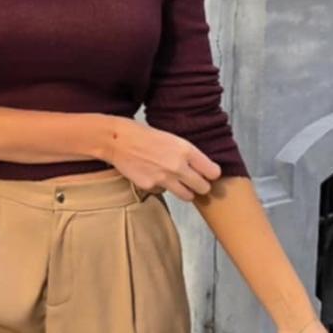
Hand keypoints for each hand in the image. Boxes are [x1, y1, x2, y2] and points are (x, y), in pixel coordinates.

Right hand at [103, 117, 222, 201]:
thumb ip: (188, 155)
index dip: (211, 174)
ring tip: (177, 182)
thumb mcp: (173, 139)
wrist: (119, 140)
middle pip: (203, 187)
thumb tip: (201, 168)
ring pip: (188, 196)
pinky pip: (165, 192)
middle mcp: (178, 166)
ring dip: (186, 191)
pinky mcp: (152, 187)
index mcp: (186, 150)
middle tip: (194, 181)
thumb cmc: (145, 136)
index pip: (213, 172)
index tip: (207, 173)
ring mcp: (165, 178)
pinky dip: (162, 188)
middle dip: (200, 186)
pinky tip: (154, 176)